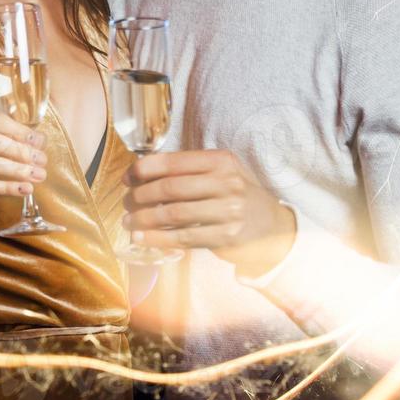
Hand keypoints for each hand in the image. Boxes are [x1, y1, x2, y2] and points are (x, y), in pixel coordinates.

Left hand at [123, 150, 296, 275]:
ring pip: (174, 214)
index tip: (126, 178)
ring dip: (144, 218)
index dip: (143, 169)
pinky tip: (141, 238)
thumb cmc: (236, 197)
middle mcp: (227, 182)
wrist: (273, 227)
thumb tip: (141, 172)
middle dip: (140, 196)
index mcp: (221, 161)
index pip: (173, 162)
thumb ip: (189, 170)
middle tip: (125, 202)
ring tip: (128, 221)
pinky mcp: (227, 236)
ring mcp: (229, 211)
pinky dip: (157, 238)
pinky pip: (183, 237)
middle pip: (170, 188)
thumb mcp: (220, 174)